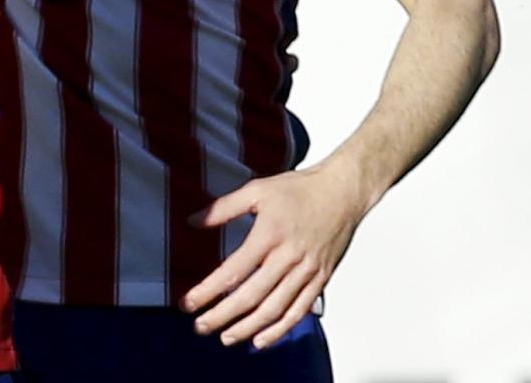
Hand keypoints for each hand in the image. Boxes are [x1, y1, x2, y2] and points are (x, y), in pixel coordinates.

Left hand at [179, 163, 372, 349]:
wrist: (342, 193)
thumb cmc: (299, 190)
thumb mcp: (256, 190)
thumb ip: (223, 208)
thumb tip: (193, 220)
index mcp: (269, 235)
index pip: (233, 271)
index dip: (208, 291)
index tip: (189, 303)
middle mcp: (288, 257)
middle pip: (251, 296)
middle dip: (223, 316)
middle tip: (201, 326)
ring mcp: (306, 271)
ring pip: (274, 309)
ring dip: (248, 327)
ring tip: (226, 337)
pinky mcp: (320, 280)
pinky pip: (298, 311)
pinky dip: (280, 329)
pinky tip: (261, 339)